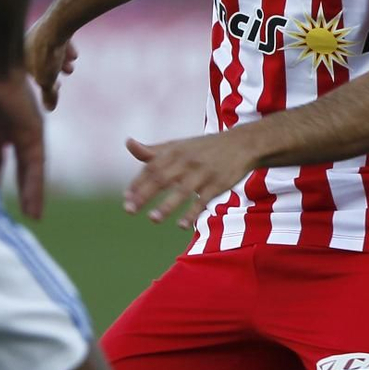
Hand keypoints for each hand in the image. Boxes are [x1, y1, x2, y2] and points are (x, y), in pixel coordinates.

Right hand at [0, 61, 46, 218]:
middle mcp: (13, 130)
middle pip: (16, 167)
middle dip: (17, 189)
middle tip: (16, 212)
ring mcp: (26, 133)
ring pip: (29, 171)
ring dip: (31, 195)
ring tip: (33, 218)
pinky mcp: (36, 136)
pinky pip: (36, 168)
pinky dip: (35, 189)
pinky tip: (34, 208)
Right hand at [25, 18, 78, 111]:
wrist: (57, 26)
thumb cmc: (47, 55)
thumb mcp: (46, 81)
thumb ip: (48, 95)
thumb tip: (49, 108)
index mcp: (19, 55)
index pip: (29, 72)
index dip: (43, 82)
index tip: (55, 87)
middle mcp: (25, 41)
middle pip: (41, 59)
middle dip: (54, 69)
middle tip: (66, 73)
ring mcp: (38, 31)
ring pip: (50, 48)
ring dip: (61, 59)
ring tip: (71, 65)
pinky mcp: (51, 22)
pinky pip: (57, 37)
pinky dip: (65, 47)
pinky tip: (74, 54)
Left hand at [123, 129, 260, 226]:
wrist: (242, 144)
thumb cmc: (204, 148)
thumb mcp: (178, 145)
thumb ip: (153, 151)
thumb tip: (128, 143)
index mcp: (174, 151)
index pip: (151, 167)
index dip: (138, 183)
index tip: (126, 198)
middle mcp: (186, 160)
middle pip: (162, 178)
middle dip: (144, 194)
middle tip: (129, 210)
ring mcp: (203, 172)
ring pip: (182, 190)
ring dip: (167, 206)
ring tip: (152, 219)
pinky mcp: (218, 184)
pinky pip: (203, 200)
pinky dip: (192, 213)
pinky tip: (181, 226)